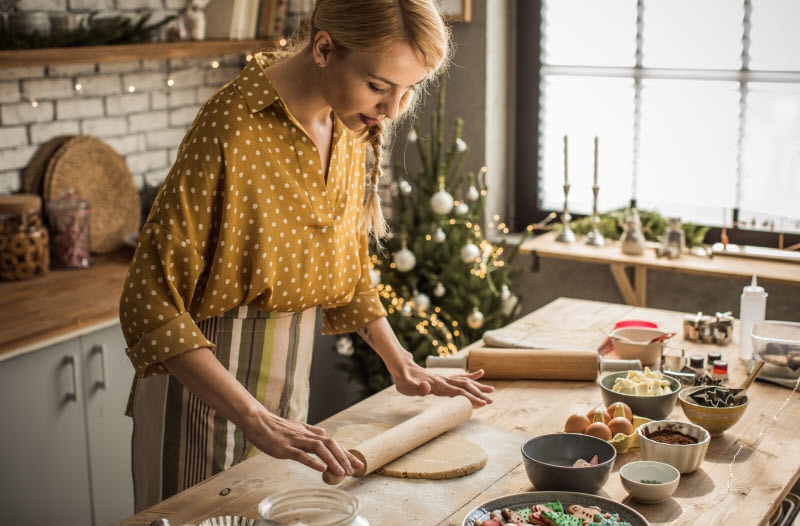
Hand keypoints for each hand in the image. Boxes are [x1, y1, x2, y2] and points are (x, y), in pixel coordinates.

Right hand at [244, 410, 363, 476]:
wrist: (257, 421)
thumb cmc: (275, 427)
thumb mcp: (296, 427)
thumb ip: (311, 431)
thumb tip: (324, 433)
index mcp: (309, 433)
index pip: (332, 442)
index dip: (346, 453)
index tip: (357, 463)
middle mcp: (306, 436)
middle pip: (331, 444)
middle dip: (344, 457)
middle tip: (354, 470)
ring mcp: (296, 441)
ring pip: (319, 449)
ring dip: (332, 460)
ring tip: (341, 472)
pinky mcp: (285, 448)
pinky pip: (301, 455)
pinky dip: (312, 462)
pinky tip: (322, 469)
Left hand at [392, 361, 493, 406]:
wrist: (402, 368)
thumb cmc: (404, 380)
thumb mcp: (407, 386)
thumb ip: (418, 388)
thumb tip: (426, 387)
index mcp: (438, 385)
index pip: (458, 392)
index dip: (471, 398)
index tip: (482, 403)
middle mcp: (444, 380)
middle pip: (465, 387)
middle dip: (479, 394)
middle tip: (491, 401)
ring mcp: (444, 378)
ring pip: (465, 381)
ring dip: (478, 386)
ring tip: (491, 390)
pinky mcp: (443, 377)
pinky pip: (459, 376)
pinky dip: (470, 375)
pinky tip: (480, 373)